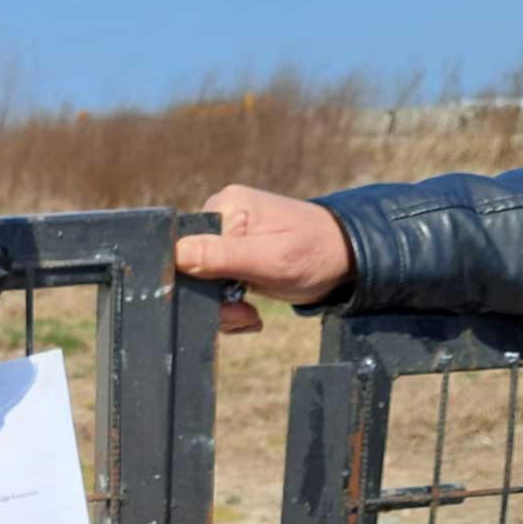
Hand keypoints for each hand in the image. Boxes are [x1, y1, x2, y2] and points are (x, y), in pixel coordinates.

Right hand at [174, 185, 354, 333]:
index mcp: (226, 206)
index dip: (192, 279)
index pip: (185, 245)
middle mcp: (221, 216)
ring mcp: (227, 237)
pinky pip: (215, 286)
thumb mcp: (270, 259)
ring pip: (202, 282)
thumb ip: (222, 256)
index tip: (222, 300)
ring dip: (222, 308)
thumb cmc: (315, 253)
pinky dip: (228, 307)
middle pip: (191, 267)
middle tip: (243, 316)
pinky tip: (248, 313)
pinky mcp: (233, 256)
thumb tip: (176, 254)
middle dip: (213, 300)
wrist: (346, 260)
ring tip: (248, 317)